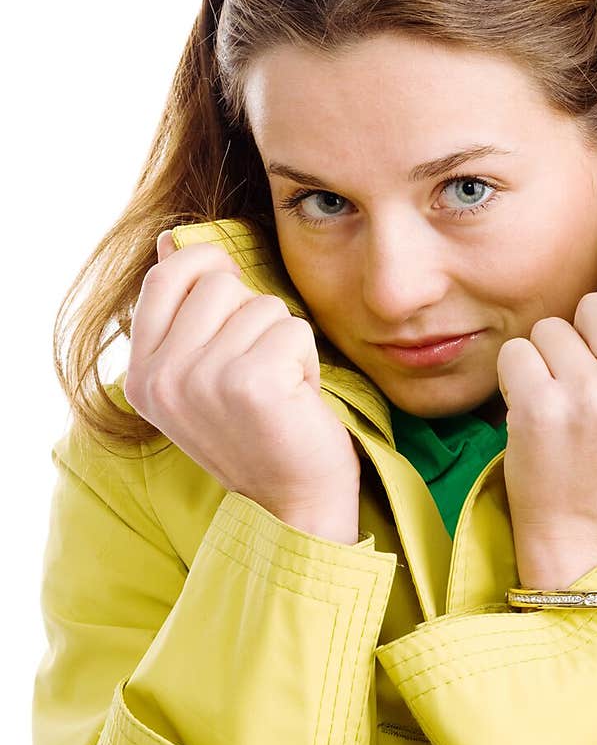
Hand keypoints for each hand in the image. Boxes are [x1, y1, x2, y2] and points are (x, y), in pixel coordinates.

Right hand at [123, 231, 360, 540]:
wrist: (293, 505)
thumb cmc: (259, 434)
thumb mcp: (204, 374)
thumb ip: (183, 310)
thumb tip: (171, 238)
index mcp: (141, 375)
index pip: (165, 276)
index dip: (207, 268)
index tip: (234, 302)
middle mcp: (162, 378)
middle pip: (219, 281)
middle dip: (255, 317)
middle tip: (262, 371)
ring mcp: (202, 380)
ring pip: (263, 304)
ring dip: (285, 343)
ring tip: (280, 390)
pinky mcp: (250, 383)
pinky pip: (293, 329)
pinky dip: (308, 360)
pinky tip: (298, 399)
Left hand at [497, 243, 596, 588]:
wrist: (588, 534)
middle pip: (594, 305)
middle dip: (586, 339)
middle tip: (595, 393)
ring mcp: (593, 399)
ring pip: (551, 328)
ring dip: (550, 361)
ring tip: (569, 408)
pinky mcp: (541, 411)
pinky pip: (517, 352)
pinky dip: (518, 379)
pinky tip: (538, 415)